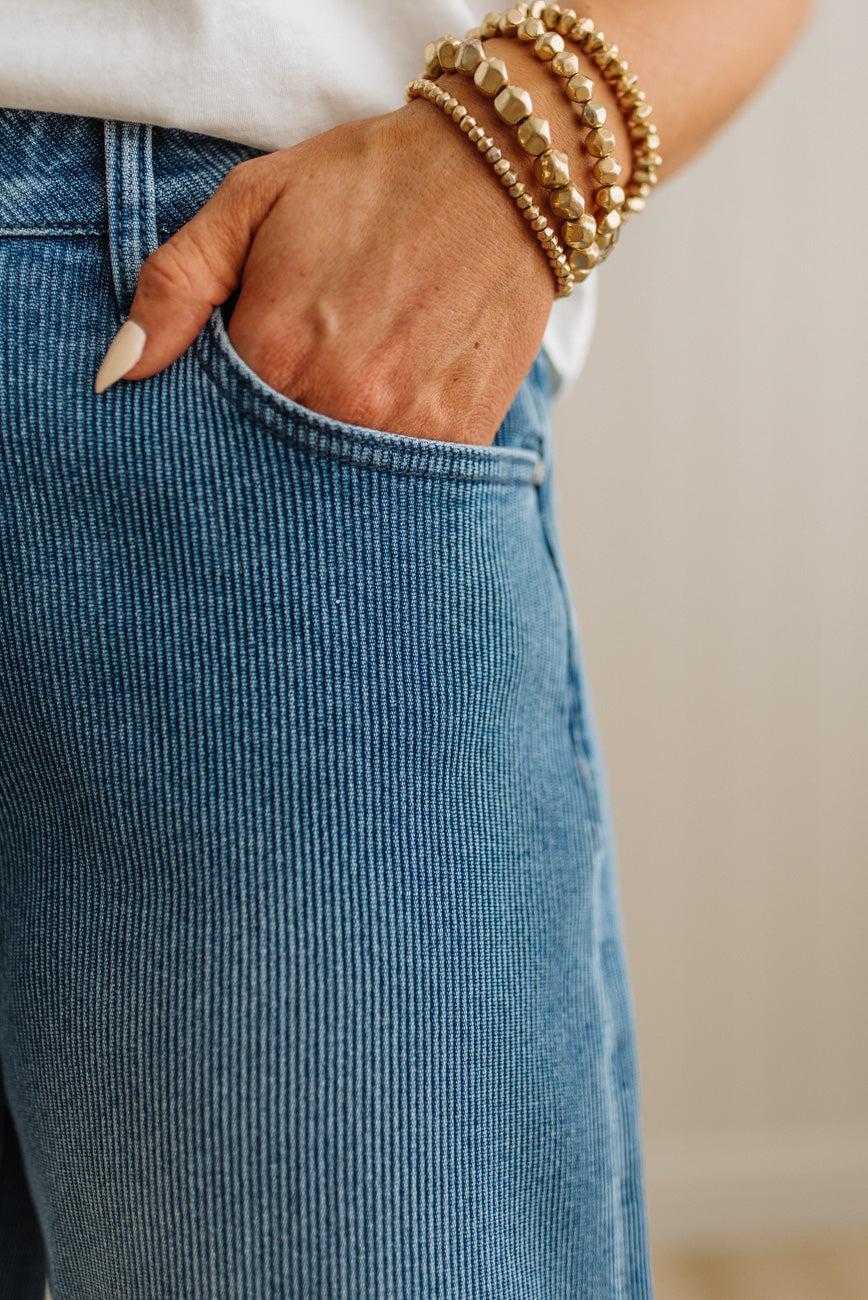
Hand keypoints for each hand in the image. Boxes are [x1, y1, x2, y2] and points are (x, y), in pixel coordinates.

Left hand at [96, 102, 555, 445]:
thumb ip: (176, 285)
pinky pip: (405, 479)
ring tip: (346, 395)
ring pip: (342, 482)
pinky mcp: (461, 436)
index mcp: (278, 351)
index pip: (216, 430)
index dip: (217, 418)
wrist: (500, 173)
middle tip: (298, 390)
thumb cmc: (368, 184)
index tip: (235, 393)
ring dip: (330, 457)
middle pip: (277, 466)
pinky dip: (387, 459)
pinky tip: (392, 405)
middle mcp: (342, 403)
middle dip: (272, 445)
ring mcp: (406, 428)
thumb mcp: (251, 203)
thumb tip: (119, 371)